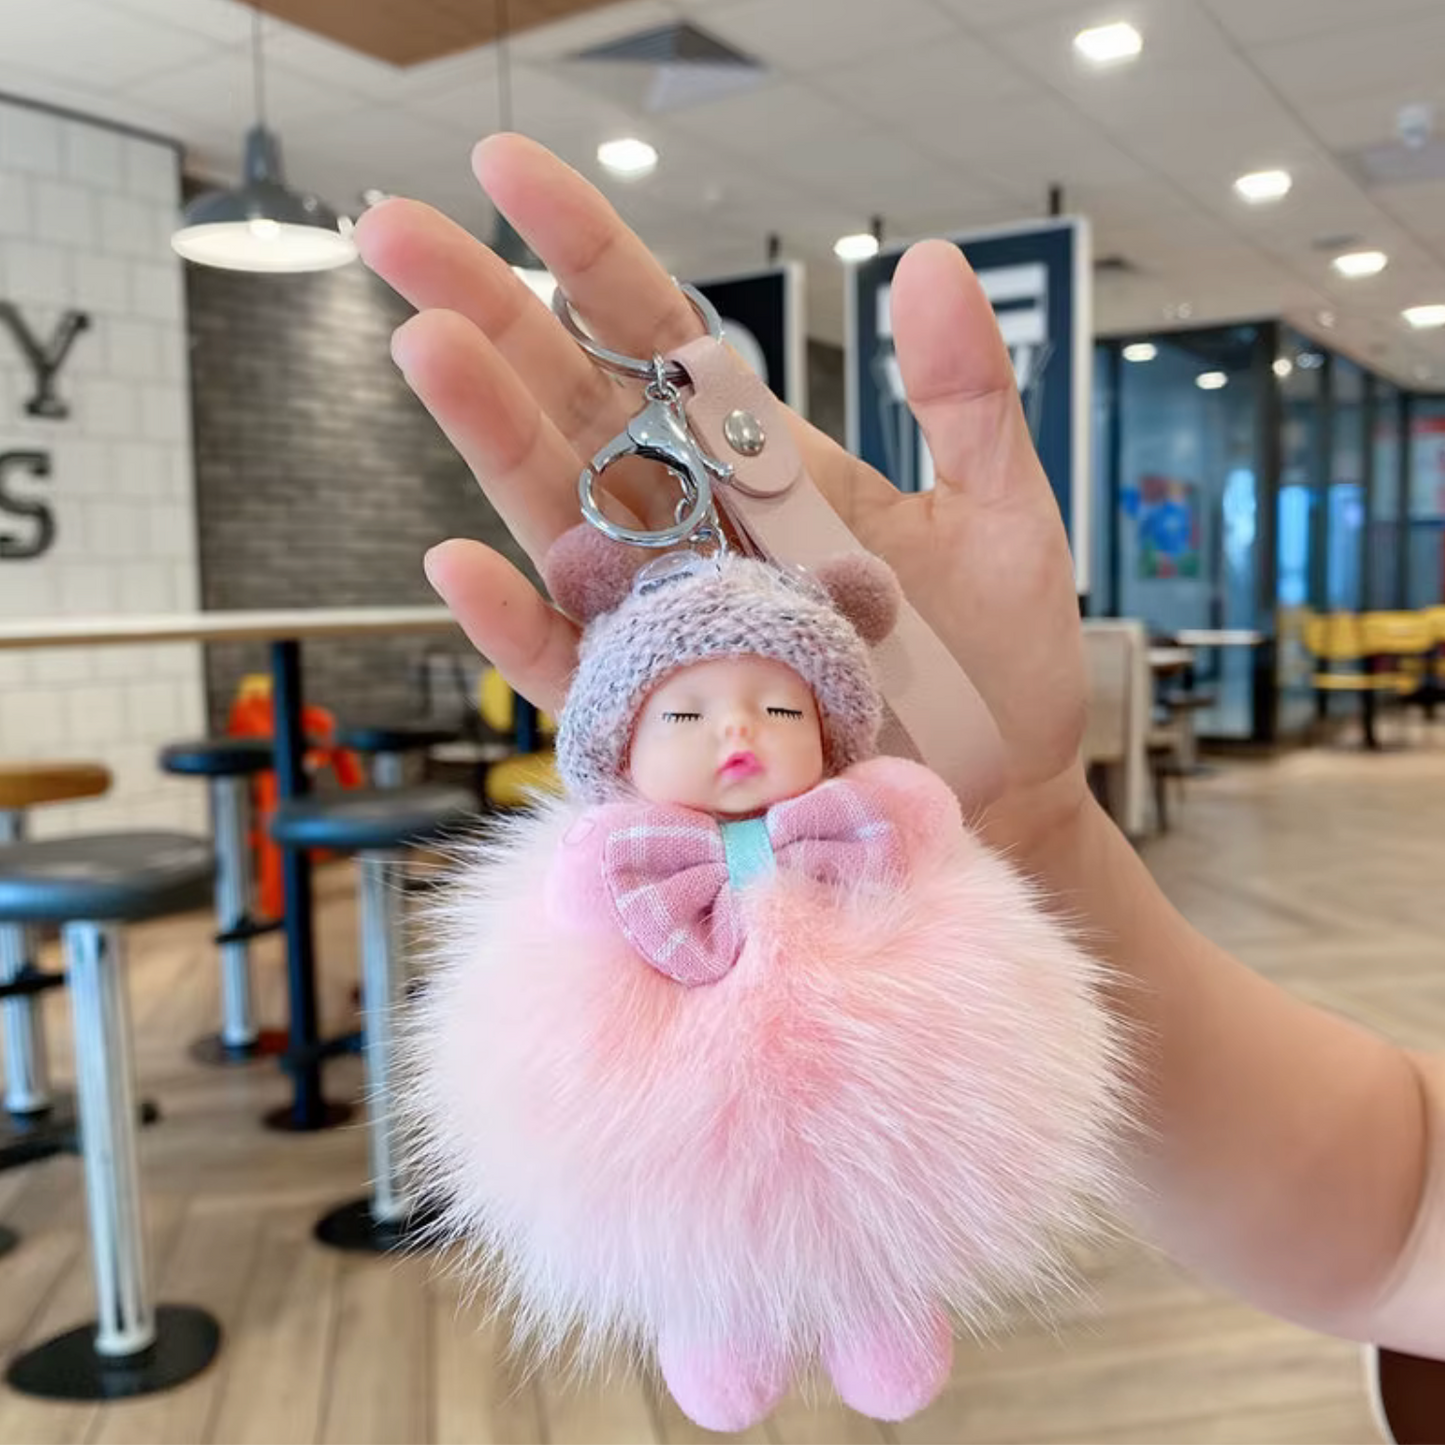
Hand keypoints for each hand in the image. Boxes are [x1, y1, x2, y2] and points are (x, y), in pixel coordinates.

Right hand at [355, 134, 1088, 857]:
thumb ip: (963, 396)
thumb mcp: (1003, 511)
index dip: (583, 252)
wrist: (1006, 794)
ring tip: (426, 347)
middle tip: (393, 229)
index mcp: (760, 463)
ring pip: (555, 520)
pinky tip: (461, 561)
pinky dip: (517, 623)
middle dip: (488, 318)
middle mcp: (694, 531)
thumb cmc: (1000, 661)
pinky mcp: (661, 722)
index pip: (653, 336)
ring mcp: (669, 622)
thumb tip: (929, 262)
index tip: (506, 169)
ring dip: (489, 439)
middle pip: (571, 410)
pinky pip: (574, 669)